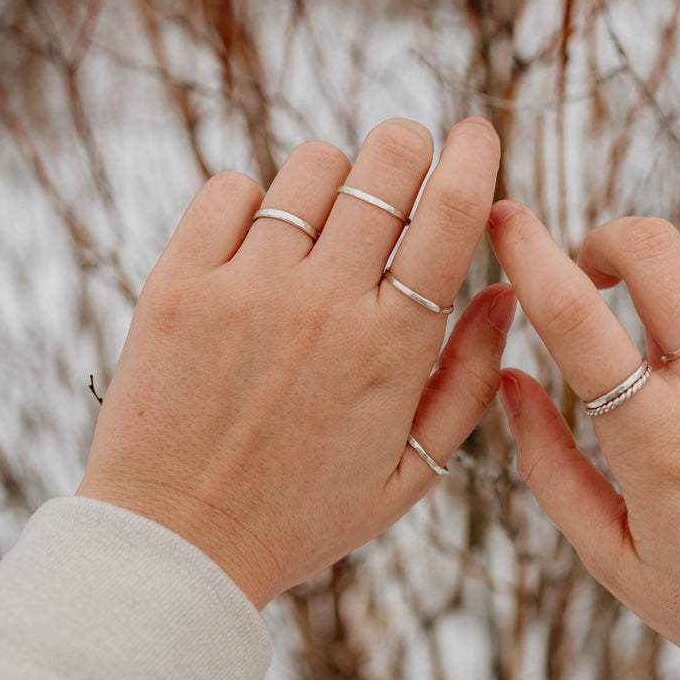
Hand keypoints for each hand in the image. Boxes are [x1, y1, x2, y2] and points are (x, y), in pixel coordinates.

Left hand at [79, 118, 511, 607]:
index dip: (475, 156)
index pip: (452, 215)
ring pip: (312, 166)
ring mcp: (246, 287)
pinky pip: (230, 189)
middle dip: (409, 146)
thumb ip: (468, 380)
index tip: (477, 132)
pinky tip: (259, 243)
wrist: (175, 547)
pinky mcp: (179, 283)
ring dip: (334, 178)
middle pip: (387, 163)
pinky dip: (254, 199)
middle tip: (404, 164)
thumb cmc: (301, 515)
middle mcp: (324, 303)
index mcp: (391, 348)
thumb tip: (504, 295)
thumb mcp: (410, 473)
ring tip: (326, 223)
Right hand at [489, 204, 679, 679]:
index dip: (528, 250)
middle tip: (591, 271)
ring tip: (659, 345)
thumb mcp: (610, 556)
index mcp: (658, 439)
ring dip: (667, 285)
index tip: (506, 217)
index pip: (574, 313)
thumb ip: (545, 463)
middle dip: (606, 239)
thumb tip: (508, 379)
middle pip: (655, 248)